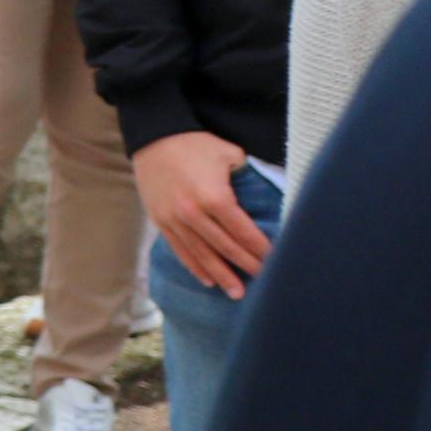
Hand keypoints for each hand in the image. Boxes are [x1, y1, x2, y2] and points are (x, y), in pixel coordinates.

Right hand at [132, 129, 269, 298]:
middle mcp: (193, 213)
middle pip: (225, 248)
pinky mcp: (160, 221)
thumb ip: (247, 178)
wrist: (153, 136)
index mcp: (215, 197)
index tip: (276, 261)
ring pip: (202, 255)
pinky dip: (194, 266)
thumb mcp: (229, 154)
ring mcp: (174, 220)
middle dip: (246, 265)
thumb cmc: (196, 144)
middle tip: (265, 282)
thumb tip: (262, 196)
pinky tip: (208, 280)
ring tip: (237, 293)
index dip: (261, 249)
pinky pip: (179, 249)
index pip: (244, 232)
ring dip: (221, 275)